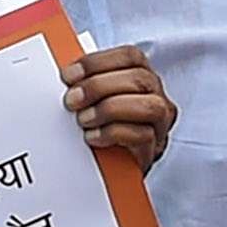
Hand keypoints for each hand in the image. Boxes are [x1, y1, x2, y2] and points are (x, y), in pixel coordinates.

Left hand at [64, 46, 173, 170]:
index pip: (130, 57)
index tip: (70, 75)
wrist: (108, 169)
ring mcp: (159, 125)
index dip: (98, 62)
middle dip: (99, 86)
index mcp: (143, 79)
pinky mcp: (153, 150)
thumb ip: (87, 83)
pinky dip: (112, 133)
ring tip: (84, 120)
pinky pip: (142, 136)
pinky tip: (92, 137)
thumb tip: (67, 75)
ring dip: (110, 109)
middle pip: (140, 79)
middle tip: (72, 100)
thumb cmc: (100, 128)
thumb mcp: (94, 99)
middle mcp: (157, 98)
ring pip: (149, 106)